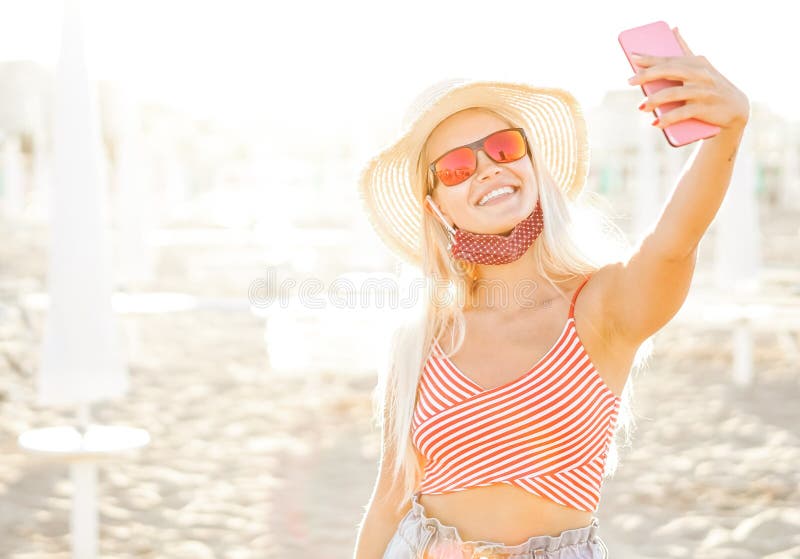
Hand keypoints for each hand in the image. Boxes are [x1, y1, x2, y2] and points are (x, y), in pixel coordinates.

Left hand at [627, 27, 749, 130]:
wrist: (736, 109)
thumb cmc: (711, 86)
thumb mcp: (701, 66)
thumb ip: (686, 50)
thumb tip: (674, 29)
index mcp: (697, 62)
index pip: (670, 59)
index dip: (650, 58)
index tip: (633, 57)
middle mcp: (701, 74)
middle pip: (670, 72)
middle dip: (648, 75)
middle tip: (630, 81)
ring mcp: (703, 91)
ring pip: (674, 93)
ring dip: (655, 100)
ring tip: (641, 107)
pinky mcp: (705, 108)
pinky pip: (683, 113)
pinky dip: (668, 118)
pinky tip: (656, 122)